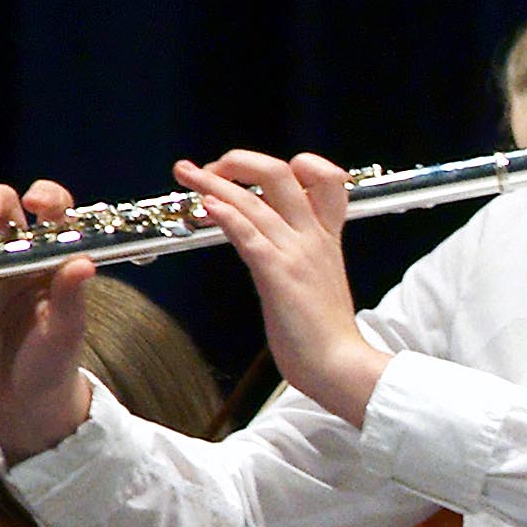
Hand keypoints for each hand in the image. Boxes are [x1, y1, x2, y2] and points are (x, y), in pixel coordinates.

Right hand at [0, 184, 96, 458]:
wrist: (23, 406)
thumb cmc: (54, 364)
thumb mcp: (66, 334)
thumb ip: (71, 299)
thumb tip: (84, 263)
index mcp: (50, 261)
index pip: (53, 215)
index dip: (46, 198)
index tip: (36, 201)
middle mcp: (15, 260)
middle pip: (2, 213)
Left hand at [177, 152, 392, 428]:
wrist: (340, 365)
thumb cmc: (325, 334)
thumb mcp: (318, 281)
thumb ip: (299, 256)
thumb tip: (270, 245)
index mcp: (325, 237)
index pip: (326, 178)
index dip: (296, 165)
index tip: (260, 177)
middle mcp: (312, 237)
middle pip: (282, 174)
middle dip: (240, 161)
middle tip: (211, 168)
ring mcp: (296, 254)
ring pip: (255, 201)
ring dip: (214, 182)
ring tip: (186, 172)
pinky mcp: (279, 275)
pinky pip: (250, 234)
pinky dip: (226, 215)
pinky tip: (206, 205)